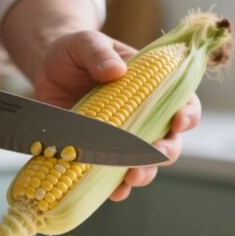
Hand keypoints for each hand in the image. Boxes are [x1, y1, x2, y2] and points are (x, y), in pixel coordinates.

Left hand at [33, 30, 201, 200]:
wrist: (47, 70)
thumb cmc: (75, 52)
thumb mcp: (85, 42)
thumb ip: (99, 52)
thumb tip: (116, 71)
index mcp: (151, 86)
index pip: (183, 102)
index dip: (187, 114)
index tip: (178, 120)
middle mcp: (143, 116)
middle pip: (169, 140)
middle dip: (165, 152)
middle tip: (153, 155)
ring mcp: (122, 138)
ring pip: (145, 164)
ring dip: (144, 174)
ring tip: (131, 178)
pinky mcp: (99, 153)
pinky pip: (113, 177)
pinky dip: (115, 188)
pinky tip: (113, 193)